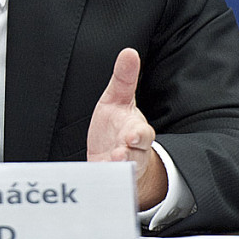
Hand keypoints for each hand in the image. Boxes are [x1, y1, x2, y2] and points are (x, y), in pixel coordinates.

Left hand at [87, 48, 166, 209]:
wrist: (116, 155)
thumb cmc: (118, 125)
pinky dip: (103, 184)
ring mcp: (121, 170)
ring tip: (108, 165)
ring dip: (116, 170)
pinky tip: (95, 179)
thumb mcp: (118, 100)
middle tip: (119, 154)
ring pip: (123, 173)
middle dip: (128, 155)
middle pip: (135, 156)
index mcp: (136, 131)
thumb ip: (124, 78)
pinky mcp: (108, 183)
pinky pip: (108, 186)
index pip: (142, 134)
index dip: (138, 136)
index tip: (131, 136)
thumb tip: (129, 52)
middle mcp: (132, 153)